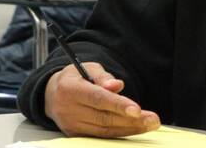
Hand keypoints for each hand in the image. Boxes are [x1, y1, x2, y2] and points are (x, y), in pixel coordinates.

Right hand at [44, 62, 159, 137]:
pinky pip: (100, 136)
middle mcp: (68, 110)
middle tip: (153, 120)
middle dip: (131, 120)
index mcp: (70, 89)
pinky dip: (119, 133)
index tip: (137, 110)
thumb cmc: (76, 77)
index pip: (97, 99)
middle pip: (103, 118)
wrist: (52, 94)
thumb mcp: (88, 68)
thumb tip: (117, 86)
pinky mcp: (75, 135)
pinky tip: (136, 129)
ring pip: (103, 130)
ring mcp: (70, 125)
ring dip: (129, 129)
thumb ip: (103, 76)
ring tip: (150, 125)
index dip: (118, 105)